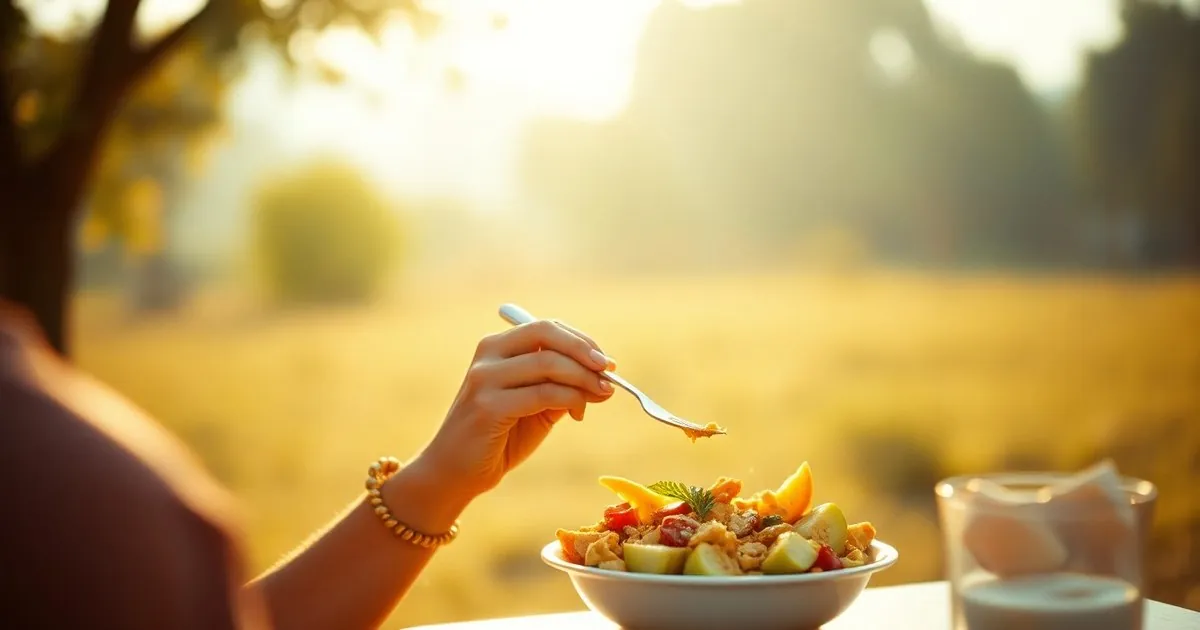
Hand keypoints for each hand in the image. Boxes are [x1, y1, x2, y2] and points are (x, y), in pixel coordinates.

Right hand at [416, 319, 615, 501]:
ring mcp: (485, 379)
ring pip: (548, 363)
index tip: (606, 362)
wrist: (456, 473)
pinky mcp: (488, 406)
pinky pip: (543, 394)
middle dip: (584, 351)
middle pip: (546, 334)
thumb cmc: (499, 438)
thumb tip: (604, 377)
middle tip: (608, 371)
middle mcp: (487, 355)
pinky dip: (570, 399)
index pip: (545, 328)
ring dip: (583, 378)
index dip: (581, 340)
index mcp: (496, 347)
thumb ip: (562, 387)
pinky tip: (578, 413)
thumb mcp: (536, 407)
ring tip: (601, 394)